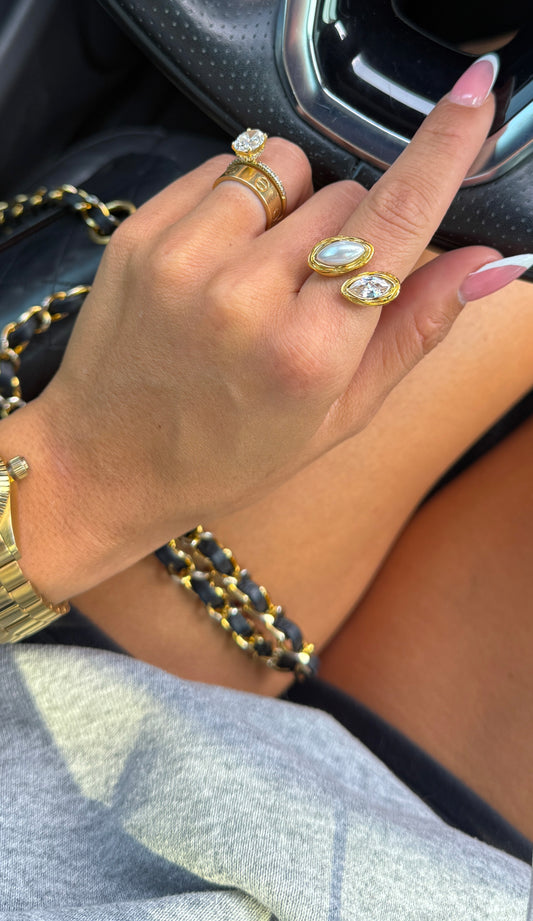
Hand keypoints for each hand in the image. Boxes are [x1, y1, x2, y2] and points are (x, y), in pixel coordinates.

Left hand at [3, 57, 501, 599]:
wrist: (108, 462)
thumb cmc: (229, 454)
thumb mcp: (337, 416)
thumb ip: (414, 332)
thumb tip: (486, 263)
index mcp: (307, 354)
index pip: (394, 226)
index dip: (442, 155)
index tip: (473, 98)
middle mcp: (244, 299)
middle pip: (347, 196)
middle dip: (350, 233)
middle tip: (312, 294)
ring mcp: (183, 259)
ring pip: (287, 168)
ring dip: (294, 207)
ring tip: (262, 272)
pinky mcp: (141, 233)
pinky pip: (224, 168)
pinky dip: (240, 201)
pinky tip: (221, 259)